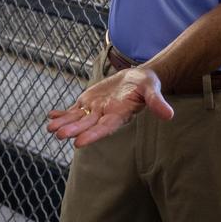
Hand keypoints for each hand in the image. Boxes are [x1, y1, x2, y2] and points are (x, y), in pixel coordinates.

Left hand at [45, 66, 173, 146]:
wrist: (138, 78)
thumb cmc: (147, 84)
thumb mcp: (152, 90)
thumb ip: (157, 103)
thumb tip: (170, 115)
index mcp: (119, 115)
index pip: (104, 128)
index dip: (92, 135)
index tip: (78, 143)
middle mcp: (105, 116)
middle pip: (87, 125)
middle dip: (73, 130)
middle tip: (58, 135)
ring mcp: (95, 110)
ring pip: (78, 119)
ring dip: (64, 124)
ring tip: (50, 128)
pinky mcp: (89, 102)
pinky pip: (74, 109)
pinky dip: (63, 113)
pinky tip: (51, 116)